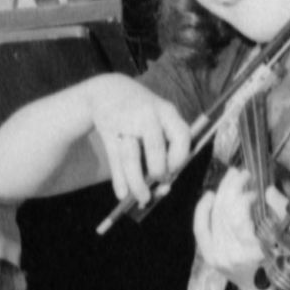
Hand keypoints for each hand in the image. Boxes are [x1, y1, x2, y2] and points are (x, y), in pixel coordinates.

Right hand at [71, 71, 193, 213]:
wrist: (109, 90)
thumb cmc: (143, 113)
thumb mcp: (160, 119)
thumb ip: (167, 148)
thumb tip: (164, 188)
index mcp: (167, 112)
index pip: (182, 136)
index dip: (179, 158)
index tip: (174, 170)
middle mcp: (148, 115)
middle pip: (155, 149)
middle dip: (158, 172)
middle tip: (159, 183)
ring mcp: (125, 122)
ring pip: (131, 157)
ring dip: (137, 183)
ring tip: (141, 198)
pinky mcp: (108, 130)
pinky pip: (115, 159)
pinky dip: (119, 179)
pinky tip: (122, 194)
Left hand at [192, 167, 272, 284]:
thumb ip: (280, 210)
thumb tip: (266, 189)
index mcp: (254, 251)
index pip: (238, 215)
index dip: (243, 195)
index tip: (255, 182)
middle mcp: (231, 255)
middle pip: (224, 212)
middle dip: (231, 188)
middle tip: (241, 172)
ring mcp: (218, 257)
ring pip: (214, 216)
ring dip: (222, 194)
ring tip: (231, 178)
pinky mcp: (211, 258)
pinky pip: (201, 229)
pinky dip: (203, 211)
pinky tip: (210, 195)